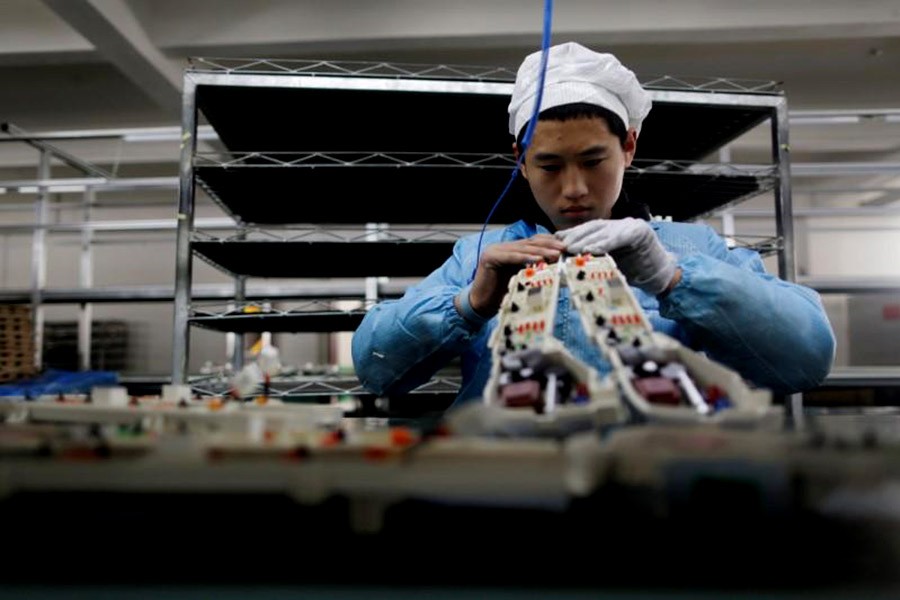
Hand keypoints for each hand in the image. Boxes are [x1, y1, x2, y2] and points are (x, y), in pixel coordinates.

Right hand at [467, 234, 565, 316]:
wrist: (481, 305)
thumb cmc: (503, 294)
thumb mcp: (523, 277)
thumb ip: (535, 267)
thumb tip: (557, 263)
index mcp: (511, 249)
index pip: (533, 241)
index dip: (550, 242)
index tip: (566, 246)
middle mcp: (503, 247)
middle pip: (530, 243)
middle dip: (549, 245)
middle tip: (564, 248)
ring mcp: (495, 250)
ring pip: (523, 248)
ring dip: (542, 251)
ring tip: (556, 254)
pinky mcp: (490, 257)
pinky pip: (511, 256)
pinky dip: (526, 258)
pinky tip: (539, 260)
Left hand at [556, 218, 676, 294]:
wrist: (660, 277)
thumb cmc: (634, 271)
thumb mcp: (609, 262)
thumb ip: (593, 256)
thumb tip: (569, 259)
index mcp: (613, 230)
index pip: (590, 229)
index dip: (573, 233)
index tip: (557, 240)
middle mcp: (622, 224)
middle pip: (595, 227)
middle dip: (577, 236)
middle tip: (562, 246)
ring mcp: (632, 226)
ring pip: (605, 231)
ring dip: (587, 239)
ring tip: (572, 248)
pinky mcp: (641, 232)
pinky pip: (619, 236)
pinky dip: (604, 243)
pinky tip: (591, 249)